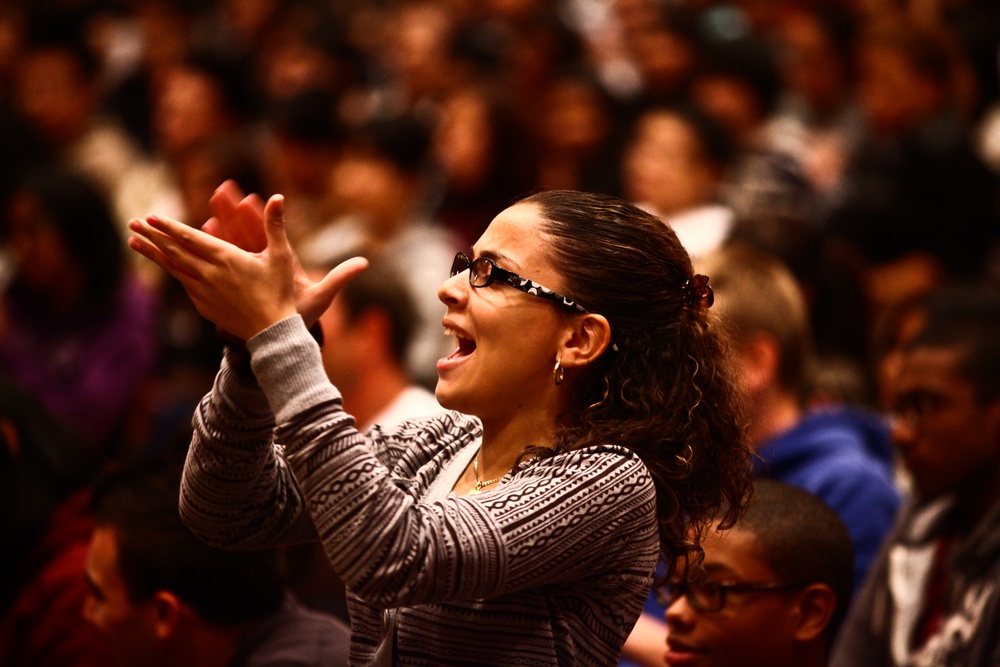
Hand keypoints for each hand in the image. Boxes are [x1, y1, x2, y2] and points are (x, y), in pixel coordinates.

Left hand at [128, 194, 367, 340]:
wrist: (271, 332)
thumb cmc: (279, 292)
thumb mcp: (280, 255)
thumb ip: (275, 224)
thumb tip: (278, 195)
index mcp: (226, 258)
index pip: (191, 238)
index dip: (170, 227)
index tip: (152, 216)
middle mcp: (209, 274)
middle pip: (174, 251)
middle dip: (152, 235)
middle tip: (133, 222)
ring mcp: (203, 291)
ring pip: (173, 268)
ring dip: (152, 253)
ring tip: (133, 241)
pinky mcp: (204, 306)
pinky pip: (184, 284)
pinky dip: (171, 271)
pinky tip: (166, 265)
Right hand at [200, 181, 355, 329]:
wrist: (286, 333)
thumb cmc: (304, 315)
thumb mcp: (322, 295)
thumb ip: (340, 277)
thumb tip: (364, 262)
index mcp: (284, 262)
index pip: (271, 235)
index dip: (262, 217)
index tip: (252, 198)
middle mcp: (265, 262)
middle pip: (247, 233)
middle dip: (234, 213)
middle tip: (222, 190)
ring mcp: (249, 270)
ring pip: (232, 244)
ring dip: (221, 226)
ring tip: (210, 206)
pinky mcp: (238, 279)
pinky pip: (222, 262)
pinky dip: (213, 248)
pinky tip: (203, 232)